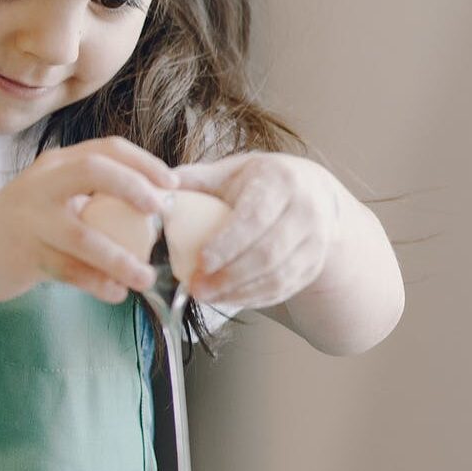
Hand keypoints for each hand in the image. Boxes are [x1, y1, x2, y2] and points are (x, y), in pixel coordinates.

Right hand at [0, 137, 176, 303]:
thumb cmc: (14, 226)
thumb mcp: (47, 198)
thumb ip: (87, 198)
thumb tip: (150, 210)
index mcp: (54, 166)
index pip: (106, 149)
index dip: (144, 163)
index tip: (172, 184)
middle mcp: (42, 186)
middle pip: (95, 172)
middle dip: (135, 188)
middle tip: (161, 213)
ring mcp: (31, 221)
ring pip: (85, 237)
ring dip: (122, 259)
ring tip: (145, 277)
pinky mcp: (25, 256)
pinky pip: (71, 272)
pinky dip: (98, 285)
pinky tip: (115, 294)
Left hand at [173, 152, 344, 306]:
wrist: (312, 193)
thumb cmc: (260, 182)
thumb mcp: (232, 171)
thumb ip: (196, 179)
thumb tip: (156, 191)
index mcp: (281, 181)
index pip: (255, 217)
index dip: (228, 243)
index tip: (201, 261)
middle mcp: (306, 211)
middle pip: (268, 253)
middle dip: (229, 276)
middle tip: (196, 288)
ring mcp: (316, 242)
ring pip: (278, 277)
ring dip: (239, 292)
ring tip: (206, 296)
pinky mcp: (313, 266)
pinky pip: (283, 290)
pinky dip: (252, 299)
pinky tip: (227, 299)